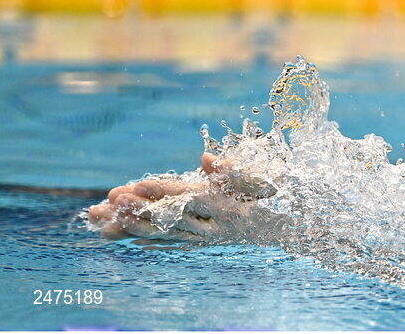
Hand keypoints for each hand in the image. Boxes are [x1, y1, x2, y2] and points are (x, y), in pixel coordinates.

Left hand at [87, 152, 275, 241]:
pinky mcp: (208, 242)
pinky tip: (133, 240)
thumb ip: (236, 169)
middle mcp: (214, 226)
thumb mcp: (268, 175)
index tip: (136, 185)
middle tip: (109, 201)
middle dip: (137, 210)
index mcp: (226, 206)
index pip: (187, 197)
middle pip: (169, 218)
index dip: (161, 191)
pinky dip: (154, 241)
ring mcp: (210, 237)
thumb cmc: (284, 192)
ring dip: (134, 227)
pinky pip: (175, 244)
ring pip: (166, 234)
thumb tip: (206, 160)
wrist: (298, 225)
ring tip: (106, 221)